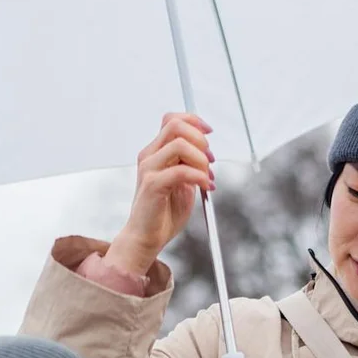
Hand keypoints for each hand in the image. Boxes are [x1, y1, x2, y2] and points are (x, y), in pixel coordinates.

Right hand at [104, 113, 214, 277]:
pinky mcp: (152, 185)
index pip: (172, 119)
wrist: (147, 238)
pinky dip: (199, 176)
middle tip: (210, 160)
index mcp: (155, 152)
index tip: (209, 134)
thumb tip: (208, 150)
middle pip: (176, 125)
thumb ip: (190, 164)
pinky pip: (181, 170)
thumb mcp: (183, 182)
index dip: (194, 120)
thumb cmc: (164, 212)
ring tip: (207, 177)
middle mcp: (149, 156)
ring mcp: (148, 169)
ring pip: (180, 144)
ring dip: (201, 159)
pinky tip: (205, 187)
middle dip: (200, 139)